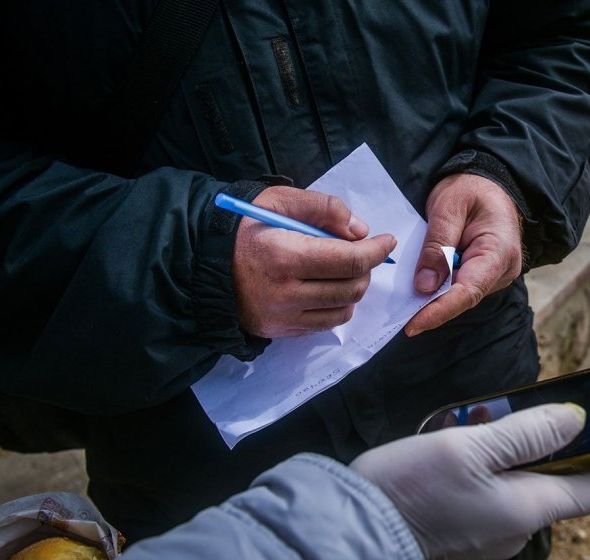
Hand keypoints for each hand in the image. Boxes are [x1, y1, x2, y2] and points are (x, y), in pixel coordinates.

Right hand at [233, 186, 397, 336]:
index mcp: (285, 256)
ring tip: (342, 270)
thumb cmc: (243, 227)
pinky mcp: (280, 330)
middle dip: (365, 268)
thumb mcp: (278, 201)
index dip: (376, 251)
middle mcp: (285, 292)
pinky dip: (336, 306)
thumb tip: (360, 230)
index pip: (350, 260)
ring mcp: (283, 316)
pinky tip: (326, 288)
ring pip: (343, 309)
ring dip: (353, 288)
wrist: (203, 263)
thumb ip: (323, 208)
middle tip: (360, 252)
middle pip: (352, 287)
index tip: (386, 241)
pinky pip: (325, 323)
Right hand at [350, 404, 589, 559]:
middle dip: (544, 443)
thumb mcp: (471, 447)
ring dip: (508, 451)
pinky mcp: (462, 532)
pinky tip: (454, 444)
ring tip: (477, 421)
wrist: (352, 533)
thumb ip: (527, 434)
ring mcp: (488, 534)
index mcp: (528, 509)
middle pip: (555, 483)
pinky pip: (490, 496)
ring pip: (518, 486)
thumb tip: (577, 420)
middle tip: (518, 407)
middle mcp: (516, 529)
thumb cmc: (411, 488)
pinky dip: (485, 468)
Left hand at [405, 173, 521, 336]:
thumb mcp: (448, 208)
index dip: (440, 311)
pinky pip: (459, 287)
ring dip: (433, 297)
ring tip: (404, 300)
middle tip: (397, 314)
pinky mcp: (483, 275)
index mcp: (499, 251)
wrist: (486, 182)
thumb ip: (437, 246)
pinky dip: (438, 288)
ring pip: (460, 295)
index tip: (413, 325)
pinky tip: (419, 286)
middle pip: (463, 298)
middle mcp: (503, 269)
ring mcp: (495, 275)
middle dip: (431, 307)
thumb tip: (424, 286)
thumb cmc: (469, 189)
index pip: (468, 291)